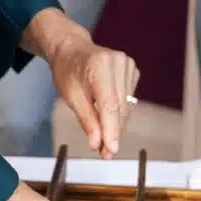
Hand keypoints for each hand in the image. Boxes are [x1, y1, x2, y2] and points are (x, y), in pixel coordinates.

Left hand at [48, 29, 138, 158]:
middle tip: (104, 152)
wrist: (72, 48)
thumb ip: (86, 119)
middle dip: (112, 132)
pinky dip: (119, 112)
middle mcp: (118, 63)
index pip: (110, 105)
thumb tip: (97, 143)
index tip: (110, 150)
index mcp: (99, 66)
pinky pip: (129, 99)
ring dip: (116, 124)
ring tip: (103, 136)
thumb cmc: (67, 70)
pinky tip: (107, 114)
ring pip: (126, 107)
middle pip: (120, 108)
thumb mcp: (70, 96)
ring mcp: (128, 65)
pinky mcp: (133, 70)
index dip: (111, 130)